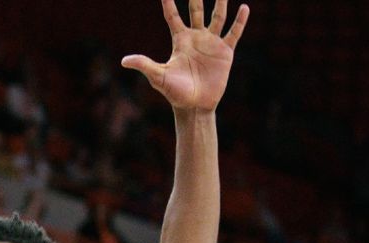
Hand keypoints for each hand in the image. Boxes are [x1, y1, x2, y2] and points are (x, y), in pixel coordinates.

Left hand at [122, 0, 248, 111]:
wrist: (195, 106)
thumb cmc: (175, 93)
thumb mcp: (158, 77)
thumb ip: (144, 65)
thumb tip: (124, 61)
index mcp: (180, 41)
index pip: (173, 17)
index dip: (169, 4)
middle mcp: (196, 38)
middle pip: (196, 11)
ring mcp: (211, 44)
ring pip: (217, 17)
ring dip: (220, 3)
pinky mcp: (225, 52)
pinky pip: (234, 33)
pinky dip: (240, 21)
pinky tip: (244, 8)